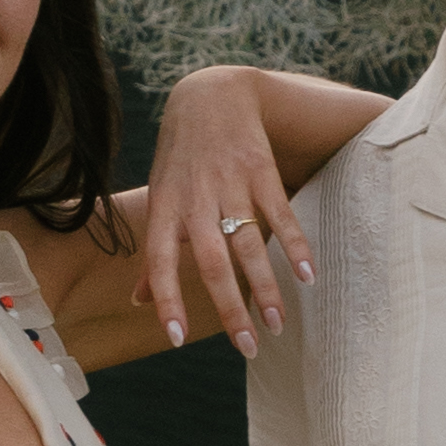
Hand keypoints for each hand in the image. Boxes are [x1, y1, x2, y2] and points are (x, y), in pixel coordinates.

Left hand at [138, 68, 318, 355]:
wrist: (210, 96)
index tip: (176, 340)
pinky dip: (295, 246)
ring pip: (248, 245)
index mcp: (165, 210)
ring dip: (265, 288)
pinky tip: (307, 276)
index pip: (160, 263)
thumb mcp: (159, 200)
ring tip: (278, 324)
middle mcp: (195, 200)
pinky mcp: (260, 171)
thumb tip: (138, 303)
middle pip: (212, 264)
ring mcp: (229, 184)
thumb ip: (154, 254)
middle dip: (230, 310)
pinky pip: (280, 214)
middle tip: (249, 348)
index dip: (167, 301)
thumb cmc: (181, 159)